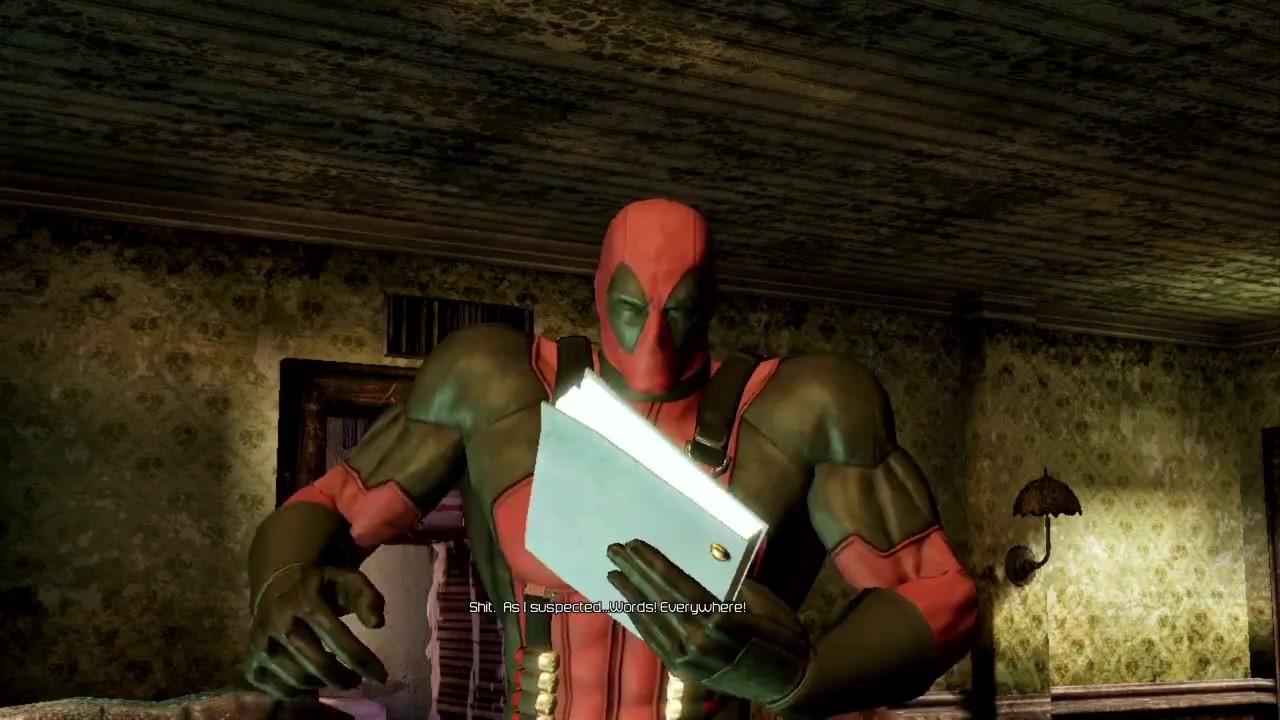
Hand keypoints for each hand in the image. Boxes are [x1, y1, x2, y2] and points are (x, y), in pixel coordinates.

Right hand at [243, 564, 389, 698]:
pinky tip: (312, 682)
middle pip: (317, 664)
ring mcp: (260, 644)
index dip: (362, 660)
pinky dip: (299, 692)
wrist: (274, 583)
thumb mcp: (347, 579)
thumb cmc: (319, 585)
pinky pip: (277, 689)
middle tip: (356, 680)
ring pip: (298, 680)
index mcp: (304, 600)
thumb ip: (366, 596)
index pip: (337, 638)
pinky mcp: (251, 661)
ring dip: (323, 685)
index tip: (381, 676)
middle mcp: (278, 623)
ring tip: (336, 677)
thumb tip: (377, 624)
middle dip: (343, 678)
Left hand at [607, 540, 809, 703]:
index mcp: (718, 619)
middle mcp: (696, 640)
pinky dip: (640, 620)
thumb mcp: (763, 603)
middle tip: (613, 550)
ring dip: (630, 594)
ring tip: (614, 573)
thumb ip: (733, 584)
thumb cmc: (783, 637)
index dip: (652, 563)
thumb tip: (710, 560)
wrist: (788, 683)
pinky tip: (629, 605)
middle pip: (658, 598)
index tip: (634, 544)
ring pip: (651, 619)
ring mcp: (687, 659)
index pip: (676, 584)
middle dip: (634, 572)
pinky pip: (655, 640)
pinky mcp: (683, 671)